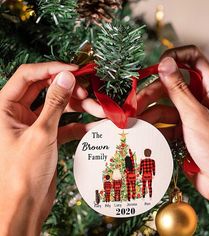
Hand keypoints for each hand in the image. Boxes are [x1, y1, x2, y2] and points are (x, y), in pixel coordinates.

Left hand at [0, 62, 103, 234]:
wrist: (26, 204)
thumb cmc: (23, 172)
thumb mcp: (41, 133)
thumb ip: (55, 103)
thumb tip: (65, 77)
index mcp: (6, 108)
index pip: (28, 76)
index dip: (51, 69)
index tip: (73, 70)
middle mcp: (19, 114)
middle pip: (46, 90)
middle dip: (69, 89)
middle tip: (86, 91)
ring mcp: (36, 125)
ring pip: (59, 107)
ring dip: (79, 107)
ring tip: (97, 110)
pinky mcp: (48, 136)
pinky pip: (66, 124)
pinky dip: (80, 124)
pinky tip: (94, 125)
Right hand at [138, 45, 208, 228]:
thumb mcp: (195, 115)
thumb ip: (178, 89)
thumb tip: (165, 63)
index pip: (193, 57)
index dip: (174, 57)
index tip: (156, 67)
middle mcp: (202, 97)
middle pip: (172, 84)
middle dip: (152, 92)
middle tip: (135, 103)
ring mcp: (192, 114)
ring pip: (165, 105)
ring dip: (149, 112)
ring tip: (135, 121)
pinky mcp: (184, 128)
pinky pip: (165, 122)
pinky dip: (155, 126)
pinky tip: (145, 132)